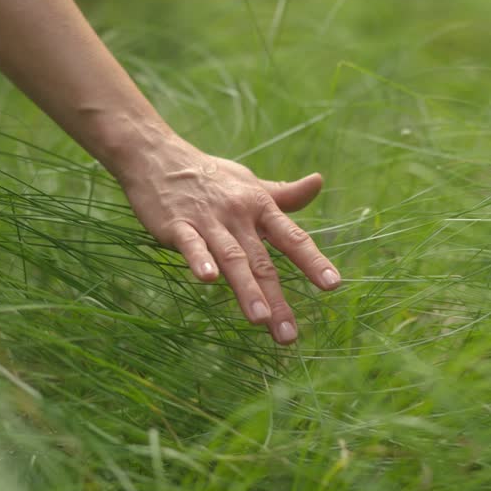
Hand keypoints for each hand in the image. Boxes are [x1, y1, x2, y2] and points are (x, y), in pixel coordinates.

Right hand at [115, 136, 340, 343]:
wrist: (158, 156)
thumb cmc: (209, 175)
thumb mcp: (250, 182)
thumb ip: (284, 194)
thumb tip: (318, 182)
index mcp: (259, 206)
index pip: (292, 237)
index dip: (313, 261)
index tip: (333, 285)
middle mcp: (238, 215)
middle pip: (261, 261)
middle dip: (276, 299)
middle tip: (288, 334)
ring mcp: (208, 220)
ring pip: (232, 258)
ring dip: (246, 289)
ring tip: (259, 320)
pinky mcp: (177, 225)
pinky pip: (191, 244)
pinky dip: (199, 260)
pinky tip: (207, 279)